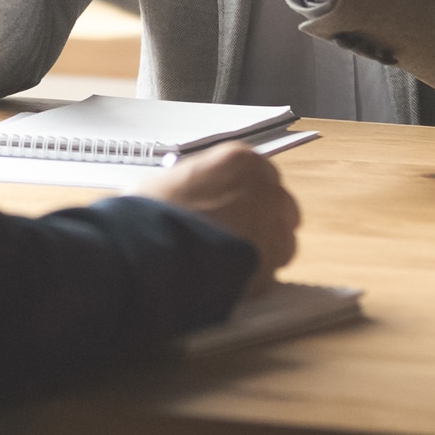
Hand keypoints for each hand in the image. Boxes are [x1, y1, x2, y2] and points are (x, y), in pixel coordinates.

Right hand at [131, 141, 298, 281]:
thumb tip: (185, 198)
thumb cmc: (153, 215)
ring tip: (231, 257)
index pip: (257, 171)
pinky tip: (235, 274)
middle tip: (233, 232)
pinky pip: (276, 265)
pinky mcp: (276, 260)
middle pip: (276, 201)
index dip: (243, 192)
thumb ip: (192, 186)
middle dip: (260, 216)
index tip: (233, 204)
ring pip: (282, 234)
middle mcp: (265, 187)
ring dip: (263, 244)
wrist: (157, 255)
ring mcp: (275, 224)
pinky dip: (260, 270)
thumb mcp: (165, 184)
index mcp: (240, 160)